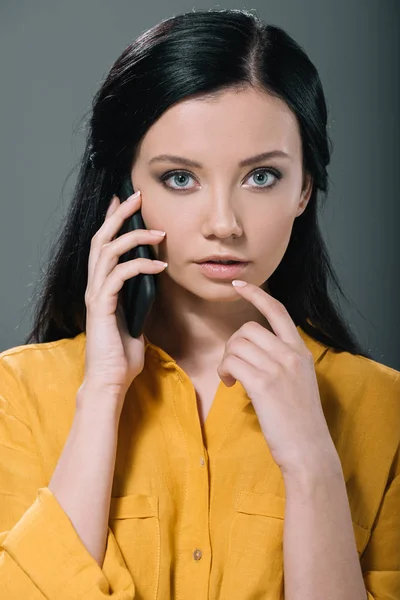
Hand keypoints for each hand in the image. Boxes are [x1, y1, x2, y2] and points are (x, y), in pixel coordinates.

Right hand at [82, 190, 167, 410]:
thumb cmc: (123, 354)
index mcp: (103, 287)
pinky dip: (140, 266)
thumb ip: (140, 298)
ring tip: (158, 232)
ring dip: (134, 237)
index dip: (113, 221)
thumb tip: (154, 282)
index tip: (126, 202)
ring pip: (107, 252)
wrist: (112, 381)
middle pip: (101, 239)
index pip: (105, 246)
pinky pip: (120, 276)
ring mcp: (96, 295)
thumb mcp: (137, 318)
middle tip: (137, 197)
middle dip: (119, 215)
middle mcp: (95, 286)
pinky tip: (160, 266)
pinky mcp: (101, 306)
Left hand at [217, 280, 338, 475]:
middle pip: (247, 329)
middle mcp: (290, 354)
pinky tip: (230, 384)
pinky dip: (224, 370)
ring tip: (231, 378)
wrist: (308, 449)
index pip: (278, 311)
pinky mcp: (262, 384)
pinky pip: (231, 361)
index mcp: (300, 351)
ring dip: (226, 360)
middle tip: (233, 366)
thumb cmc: (299, 420)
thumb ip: (282, 361)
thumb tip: (252, 352)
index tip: (239, 285)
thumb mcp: (299, 381)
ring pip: (236, 344)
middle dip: (232, 344)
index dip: (256, 294)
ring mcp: (277, 368)